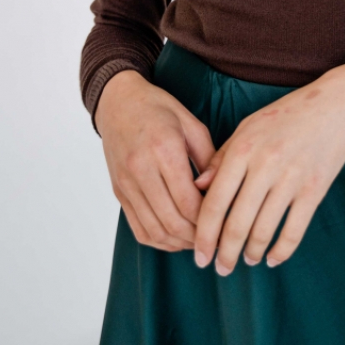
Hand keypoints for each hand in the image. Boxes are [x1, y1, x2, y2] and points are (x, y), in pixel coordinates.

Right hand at [95, 69, 216, 251]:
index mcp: (163, 150)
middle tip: (217, 238)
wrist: (118, 101)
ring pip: (154, 231)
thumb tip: (222, 191)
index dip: (209, 220)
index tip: (226, 223)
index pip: (188, 201)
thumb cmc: (158, 108)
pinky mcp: (119, 192)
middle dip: (197, 237)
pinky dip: (160, 240)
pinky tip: (177, 237)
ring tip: (200, 240)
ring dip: (180, 243)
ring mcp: (126, 184)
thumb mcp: (191, 123)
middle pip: (172, 221)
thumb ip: (209, 158)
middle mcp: (141, 170)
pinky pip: (139, 228)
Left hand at [191, 59, 344, 273]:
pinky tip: (272, 259)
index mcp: (243, 149)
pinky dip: (281, 251)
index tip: (199, 255)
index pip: (215, 202)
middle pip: (237, 223)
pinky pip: (294, 231)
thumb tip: (198, 188)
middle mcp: (265, 165)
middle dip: (224, 253)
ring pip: (264, 231)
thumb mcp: (248, 127)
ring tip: (246, 260)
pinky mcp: (315, 189)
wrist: (334, 105)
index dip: (204, 235)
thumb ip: (222, 157)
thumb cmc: (286, 115)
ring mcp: (292, 178)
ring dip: (251, 253)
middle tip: (220, 269)